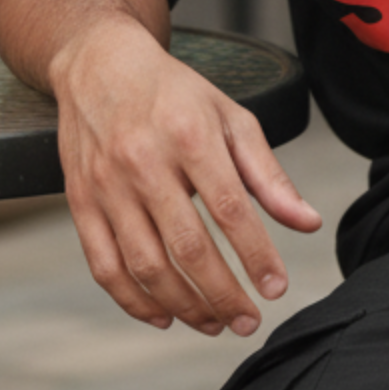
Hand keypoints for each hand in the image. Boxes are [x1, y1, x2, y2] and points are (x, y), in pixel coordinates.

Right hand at [51, 15, 321, 336]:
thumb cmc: (175, 94)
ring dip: (183, 306)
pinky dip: (133, 301)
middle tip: (248, 322)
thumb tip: (308, 222)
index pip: (229, 209)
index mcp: (190, 136)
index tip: (276, 289)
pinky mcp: (80, 203)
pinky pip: (105, 267)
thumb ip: (268, 174)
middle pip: (187, 247)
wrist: (100, 65)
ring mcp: (107, 185)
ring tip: (214, 324)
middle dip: (223, 295)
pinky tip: (164, 317)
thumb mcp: (230, 118)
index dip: (256, 255)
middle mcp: (144, 162)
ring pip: (145, 266)